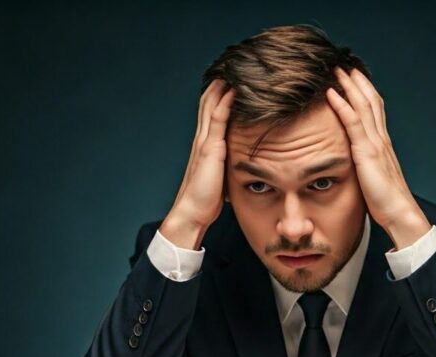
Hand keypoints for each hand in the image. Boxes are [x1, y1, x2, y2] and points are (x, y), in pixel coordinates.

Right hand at [160, 79, 235, 249]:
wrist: (192, 212)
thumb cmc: (206, 199)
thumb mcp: (220, 175)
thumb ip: (227, 164)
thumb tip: (243, 162)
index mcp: (205, 143)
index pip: (211, 110)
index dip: (219, 93)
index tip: (232, 79)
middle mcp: (203, 138)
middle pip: (209, 101)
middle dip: (220, 82)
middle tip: (234, 65)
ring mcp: (205, 141)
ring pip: (212, 105)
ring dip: (222, 86)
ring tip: (234, 68)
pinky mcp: (210, 148)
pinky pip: (218, 119)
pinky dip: (225, 102)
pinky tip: (234, 89)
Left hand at [325, 67, 430, 248]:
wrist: (399, 213)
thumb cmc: (386, 202)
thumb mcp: (373, 178)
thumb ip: (366, 166)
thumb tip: (356, 165)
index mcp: (383, 144)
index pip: (375, 110)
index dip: (365, 92)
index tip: (354, 78)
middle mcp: (381, 138)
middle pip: (371, 100)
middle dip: (357, 81)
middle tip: (344, 65)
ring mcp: (375, 143)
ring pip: (363, 105)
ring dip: (349, 85)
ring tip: (336, 70)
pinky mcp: (367, 152)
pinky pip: (353, 122)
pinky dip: (342, 104)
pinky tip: (332, 93)